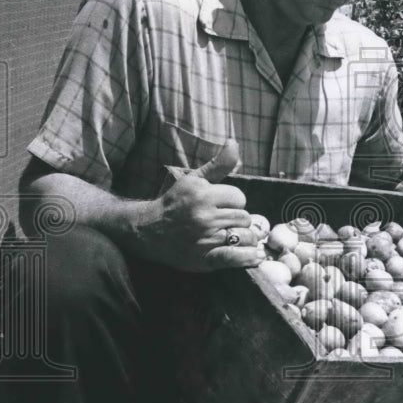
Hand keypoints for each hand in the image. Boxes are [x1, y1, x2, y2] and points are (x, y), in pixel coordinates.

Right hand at [137, 140, 259, 271]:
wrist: (148, 231)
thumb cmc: (175, 203)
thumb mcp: (194, 180)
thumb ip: (218, 165)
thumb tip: (234, 143)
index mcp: (202, 194)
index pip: (240, 198)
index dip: (234, 203)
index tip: (223, 207)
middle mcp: (203, 216)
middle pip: (244, 218)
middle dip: (238, 220)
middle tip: (224, 222)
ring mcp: (204, 239)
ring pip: (244, 236)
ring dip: (243, 237)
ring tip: (231, 236)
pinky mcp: (204, 259)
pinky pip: (235, 258)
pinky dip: (247, 258)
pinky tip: (253, 255)